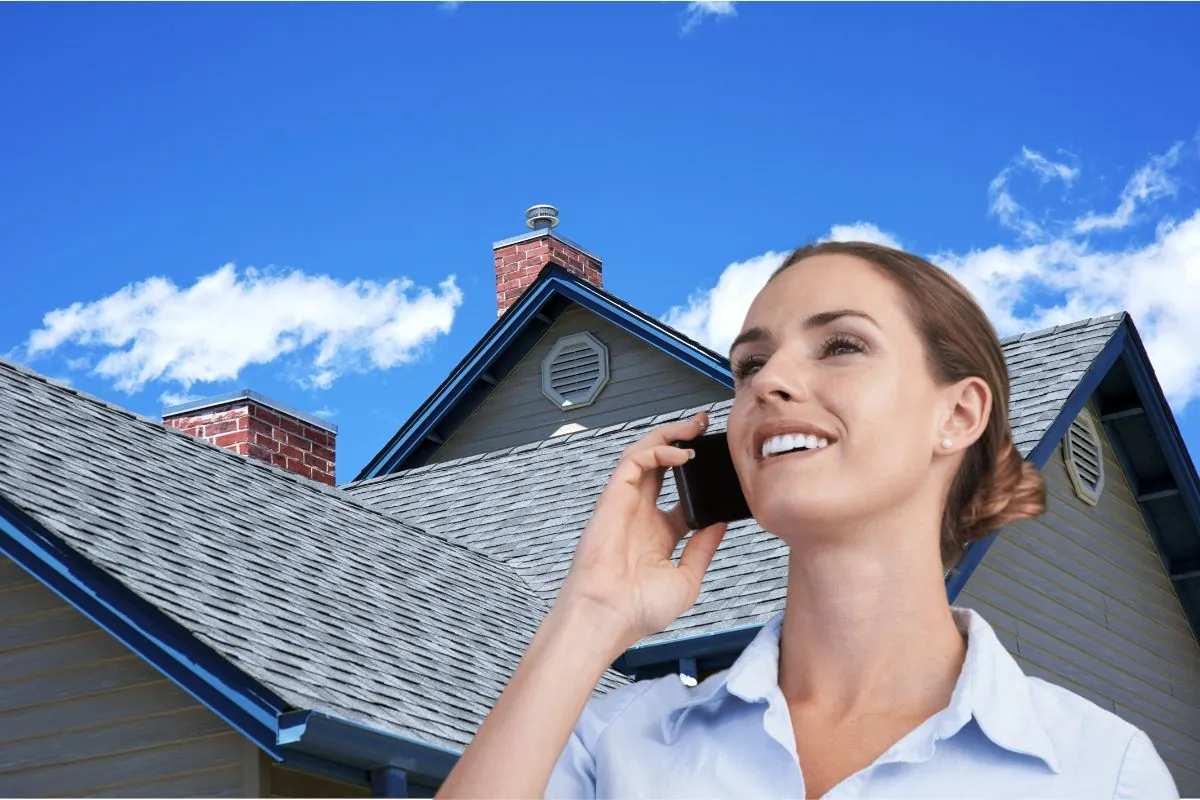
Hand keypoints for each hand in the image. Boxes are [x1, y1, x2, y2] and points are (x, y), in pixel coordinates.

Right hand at [554, 411, 728, 648]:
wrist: (608, 616)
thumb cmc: (638, 609)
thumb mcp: (686, 578)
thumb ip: (703, 548)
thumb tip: (720, 524)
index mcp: (659, 535)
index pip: (682, 495)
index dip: (701, 478)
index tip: (724, 467)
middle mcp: (642, 515)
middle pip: (662, 466)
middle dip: (683, 441)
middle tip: (705, 426)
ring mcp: (626, 504)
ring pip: (645, 455)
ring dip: (669, 436)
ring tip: (694, 424)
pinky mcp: (613, 496)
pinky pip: (634, 461)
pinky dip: (658, 450)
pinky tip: (682, 453)